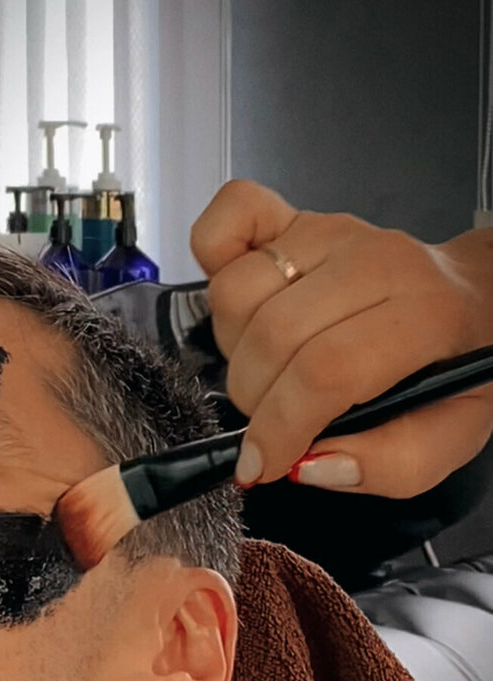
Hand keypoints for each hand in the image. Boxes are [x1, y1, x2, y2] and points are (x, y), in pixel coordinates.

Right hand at [190, 180, 492, 496]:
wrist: (474, 299)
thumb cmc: (454, 366)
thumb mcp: (452, 437)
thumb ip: (389, 466)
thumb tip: (307, 465)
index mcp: (424, 316)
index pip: (324, 372)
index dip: (279, 429)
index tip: (261, 466)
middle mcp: (373, 262)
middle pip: (271, 335)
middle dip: (255, 401)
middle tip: (272, 424)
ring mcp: (330, 233)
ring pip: (236, 291)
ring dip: (235, 350)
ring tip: (268, 369)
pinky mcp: (299, 218)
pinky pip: (231, 214)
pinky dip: (213, 253)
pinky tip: (240, 306)